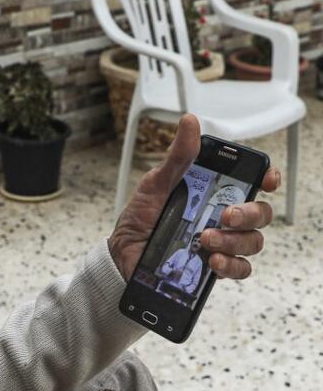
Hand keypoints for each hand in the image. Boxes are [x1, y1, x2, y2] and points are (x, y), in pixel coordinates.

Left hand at [109, 114, 279, 281]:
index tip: (266, 179)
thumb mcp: (156, 182)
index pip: (252, 183)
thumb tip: (190, 122)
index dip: (267, 178)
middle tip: (226, 215)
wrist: (122, 253)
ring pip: (253, 241)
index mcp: (213, 192)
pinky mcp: (214, 267)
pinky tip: (213, 260)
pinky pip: (240, 268)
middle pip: (260, 213)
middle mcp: (222, 217)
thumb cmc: (141, 216)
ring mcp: (222, 242)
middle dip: (249, 213)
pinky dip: (231, 264)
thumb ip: (178, 157)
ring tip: (205, 239)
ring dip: (235, 240)